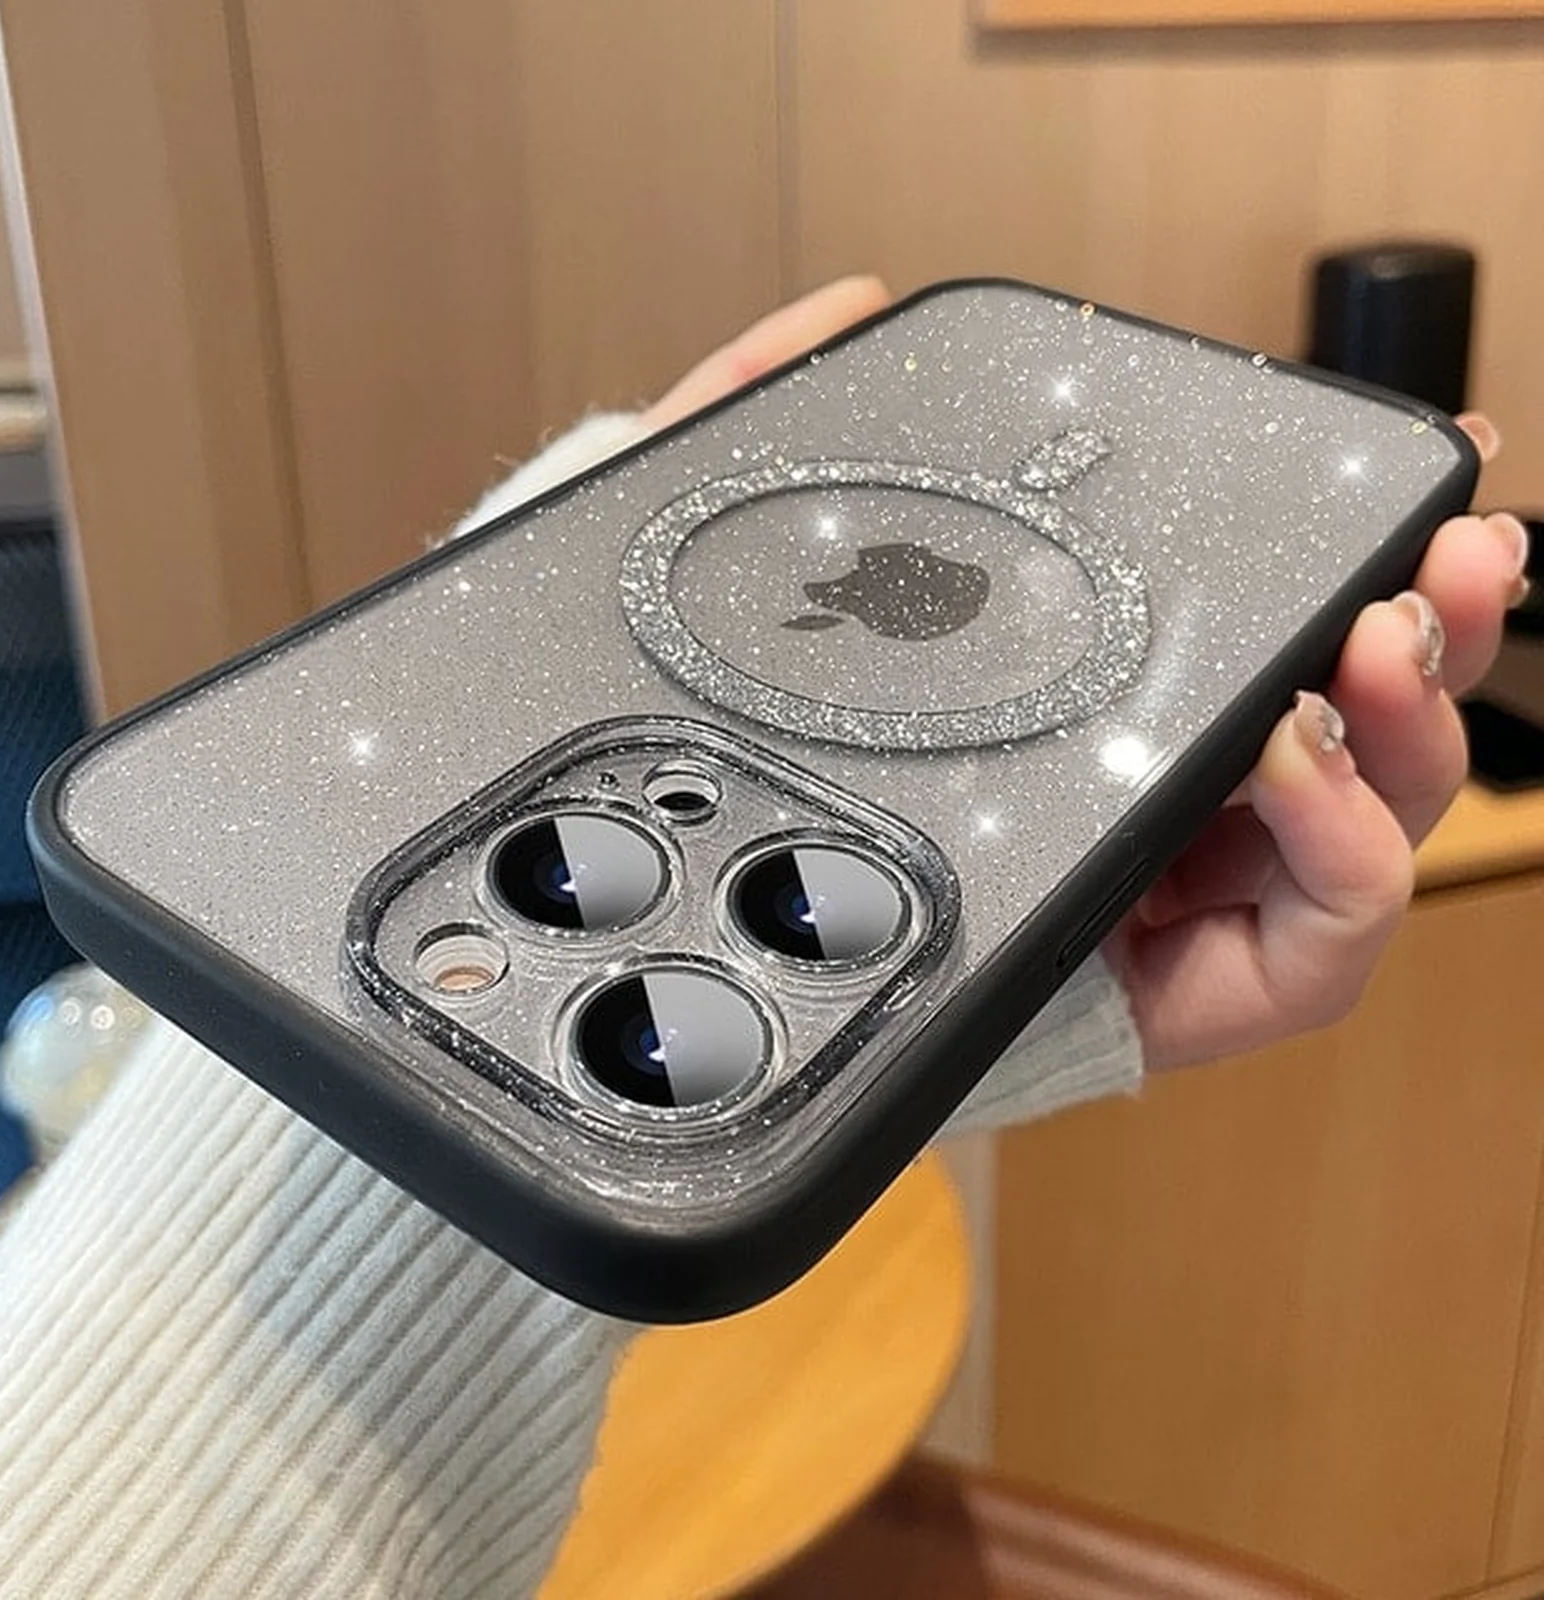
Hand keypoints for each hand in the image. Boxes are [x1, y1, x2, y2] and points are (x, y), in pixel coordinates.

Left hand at [645, 280, 1527, 1073]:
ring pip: (1392, 801)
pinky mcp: (1216, 986)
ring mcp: (1219, 885)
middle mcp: (1202, 781)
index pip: (1299, 612)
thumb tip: (847, 304)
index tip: (1427, 456)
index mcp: (1141, 692)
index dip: (1380, 541)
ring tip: (1377, 641)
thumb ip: (785, 430)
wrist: (791, 950)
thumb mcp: (780, 585)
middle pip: (1386, 703)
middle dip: (1442, 616)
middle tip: (1450, 544)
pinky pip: (1335, 929)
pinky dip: (1342, 837)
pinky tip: (1287, 762)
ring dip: (1418, 715)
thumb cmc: (813, 773)